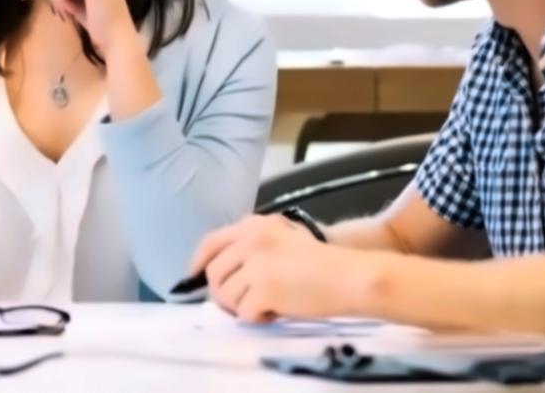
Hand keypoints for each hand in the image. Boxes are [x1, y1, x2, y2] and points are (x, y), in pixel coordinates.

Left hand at [189, 215, 341, 322]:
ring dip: (242, 308)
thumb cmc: (322, 261)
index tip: (196, 279)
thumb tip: (220, 271)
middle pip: (214, 275)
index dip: (198, 263)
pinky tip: (276, 312)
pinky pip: (244, 313)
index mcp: (253, 224)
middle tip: (244, 303)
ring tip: (267, 305)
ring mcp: (255, 263)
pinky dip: (258, 318)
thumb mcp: (283, 236)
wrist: (349, 276)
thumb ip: (252, 245)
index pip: (210, 242)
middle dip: (223, 295)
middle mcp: (250, 239)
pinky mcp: (263, 287)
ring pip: (226, 297)